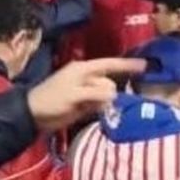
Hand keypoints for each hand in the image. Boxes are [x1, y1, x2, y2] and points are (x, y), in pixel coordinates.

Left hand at [27, 57, 147, 132]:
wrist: (34, 115)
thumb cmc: (51, 99)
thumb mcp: (74, 95)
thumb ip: (95, 93)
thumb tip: (114, 94)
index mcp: (83, 69)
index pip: (109, 64)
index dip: (127, 65)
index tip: (145, 65)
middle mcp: (87, 78)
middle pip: (109, 82)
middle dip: (111, 92)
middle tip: (97, 102)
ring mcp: (86, 91)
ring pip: (107, 95)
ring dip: (106, 102)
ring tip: (92, 109)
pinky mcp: (84, 104)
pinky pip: (100, 104)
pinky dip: (102, 109)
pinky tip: (98, 113)